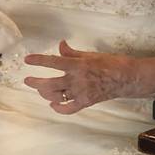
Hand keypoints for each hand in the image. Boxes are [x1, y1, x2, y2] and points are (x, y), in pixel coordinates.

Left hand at [23, 40, 138, 112]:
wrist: (127, 78)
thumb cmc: (111, 63)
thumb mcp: (91, 54)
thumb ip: (72, 52)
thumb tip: (60, 45)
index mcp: (78, 65)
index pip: (53, 62)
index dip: (38, 61)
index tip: (27, 59)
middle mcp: (77, 80)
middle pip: (50, 84)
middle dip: (35, 83)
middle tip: (27, 80)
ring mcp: (81, 93)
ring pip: (56, 96)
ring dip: (45, 94)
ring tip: (41, 90)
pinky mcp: (86, 102)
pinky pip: (69, 109)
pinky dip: (59, 108)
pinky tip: (54, 104)